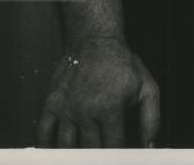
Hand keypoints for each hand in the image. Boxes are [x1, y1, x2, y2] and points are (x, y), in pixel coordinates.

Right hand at [36, 37, 159, 147]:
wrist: (94, 41)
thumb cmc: (121, 64)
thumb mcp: (146, 87)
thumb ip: (151, 118)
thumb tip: (150, 145)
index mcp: (110, 108)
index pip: (113, 147)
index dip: (118, 158)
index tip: (120, 159)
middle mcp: (86, 111)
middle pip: (90, 150)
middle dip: (97, 159)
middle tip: (102, 160)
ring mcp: (66, 108)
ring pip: (66, 147)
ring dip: (74, 157)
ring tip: (82, 158)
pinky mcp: (52, 104)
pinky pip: (43, 133)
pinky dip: (47, 147)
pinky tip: (55, 153)